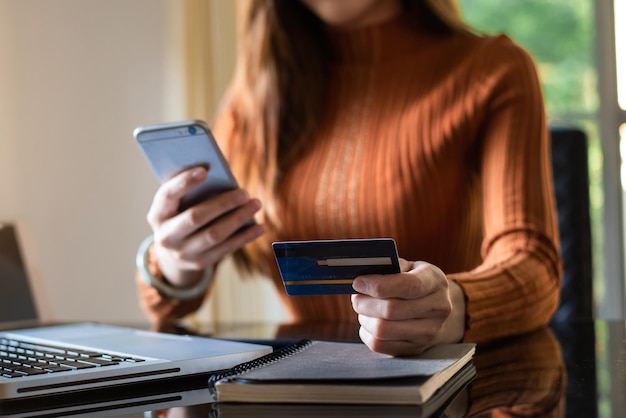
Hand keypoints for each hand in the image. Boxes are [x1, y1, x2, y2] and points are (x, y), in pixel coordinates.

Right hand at [146, 166, 264, 287]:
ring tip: (255, 204)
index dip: (184, 183)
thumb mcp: (177, 203)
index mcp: (157, 214)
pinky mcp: (200, 263)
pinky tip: (260, 226)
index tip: (205, 170)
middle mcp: (166, 236)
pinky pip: (227, 248)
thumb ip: (190, 189)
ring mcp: (183, 253)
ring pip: (215, 235)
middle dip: (222, 204)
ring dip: (238, 219)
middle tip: (244, 192)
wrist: (173, 252)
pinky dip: (245, 236)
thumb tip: (219, 173)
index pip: (167, 196)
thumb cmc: (179, 214)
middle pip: (196, 217)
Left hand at [351, 259, 464, 355]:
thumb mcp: (409, 267)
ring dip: (364, 318)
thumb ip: (388, 267)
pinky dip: (366, 333)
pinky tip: (369, 322)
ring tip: (364, 309)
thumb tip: (361, 275)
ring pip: (382, 330)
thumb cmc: (414, 282)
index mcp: (435, 281)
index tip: (358, 282)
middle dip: (365, 302)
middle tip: (357, 297)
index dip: (378, 285)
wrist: (436, 309)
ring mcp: (428, 332)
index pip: (408, 285)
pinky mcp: (415, 349)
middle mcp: (437, 308)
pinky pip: (379, 345)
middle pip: (391, 310)